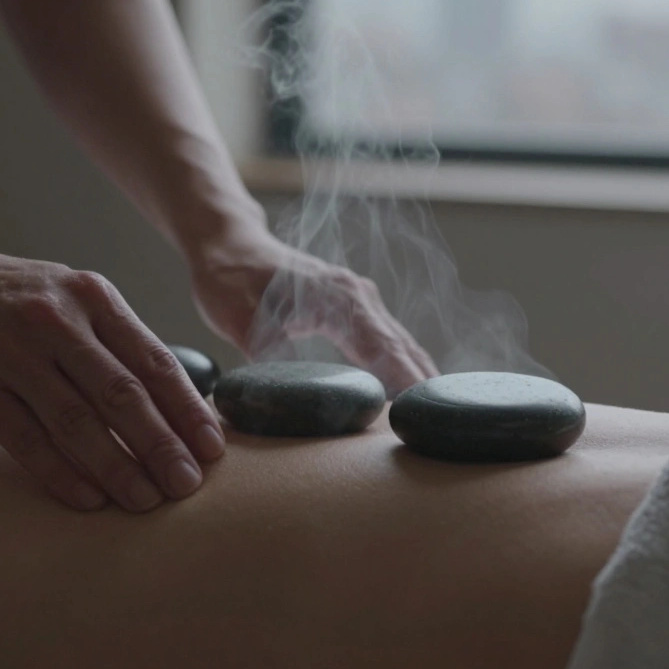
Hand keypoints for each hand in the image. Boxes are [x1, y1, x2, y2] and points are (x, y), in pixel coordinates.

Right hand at [0, 237, 224, 512]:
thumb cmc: (7, 295)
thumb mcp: (67, 296)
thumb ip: (114, 339)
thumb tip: (178, 401)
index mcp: (91, 296)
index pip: (154, 361)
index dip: (188, 410)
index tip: (213, 449)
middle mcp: (55, 320)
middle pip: (123, 395)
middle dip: (162, 446)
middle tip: (188, 487)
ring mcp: (10, 353)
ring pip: (77, 422)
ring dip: (118, 468)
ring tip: (147, 502)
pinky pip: (26, 438)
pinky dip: (61, 473)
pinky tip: (90, 499)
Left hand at [188, 224, 437, 393]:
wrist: (228, 244)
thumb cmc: (229, 278)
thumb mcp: (237, 317)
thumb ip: (264, 351)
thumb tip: (288, 391)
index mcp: (336, 296)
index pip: (381, 345)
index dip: (403, 378)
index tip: (421, 408)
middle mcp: (357, 296)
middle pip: (402, 346)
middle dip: (422, 385)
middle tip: (440, 424)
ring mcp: (359, 300)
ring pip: (401, 343)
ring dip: (418, 377)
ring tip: (436, 417)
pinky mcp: (354, 308)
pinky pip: (388, 341)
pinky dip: (403, 366)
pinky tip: (412, 393)